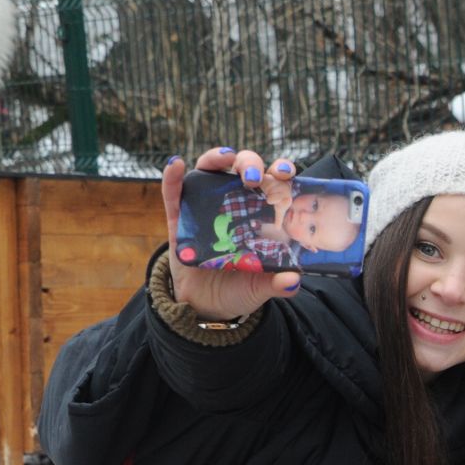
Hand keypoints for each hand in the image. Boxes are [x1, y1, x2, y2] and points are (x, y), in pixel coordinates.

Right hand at [159, 148, 302, 321]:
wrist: (204, 306)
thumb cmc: (238, 289)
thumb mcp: (260, 289)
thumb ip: (277, 284)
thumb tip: (293, 281)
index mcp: (261, 215)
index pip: (274, 184)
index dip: (280, 172)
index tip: (286, 173)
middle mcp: (234, 203)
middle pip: (242, 169)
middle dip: (250, 163)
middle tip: (254, 178)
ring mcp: (205, 207)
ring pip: (209, 170)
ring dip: (216, 158)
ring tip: (224, 158)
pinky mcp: (179, 219)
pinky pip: (173, 193)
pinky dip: (172, 177)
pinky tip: (175, 165)